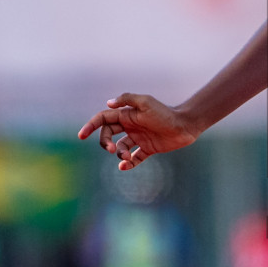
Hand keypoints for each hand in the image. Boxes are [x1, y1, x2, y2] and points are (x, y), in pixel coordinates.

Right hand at [78, 93, 199, 169]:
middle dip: (105, 143)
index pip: (103, 119)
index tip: (81, 136)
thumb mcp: (146, 103)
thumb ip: (127, 100)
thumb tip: (107, 104)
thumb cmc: (165, 113)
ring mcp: (138, 138)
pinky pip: (134, 158)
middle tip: (112, 150)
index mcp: (127, 114)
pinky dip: (128, 164)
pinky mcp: (148, 148)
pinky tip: (125, 166)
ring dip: (118, 154)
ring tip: (126, 158)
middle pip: (108, 135)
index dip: (91, 126)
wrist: (185, 125)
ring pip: (120, 148)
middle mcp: (130, 126)